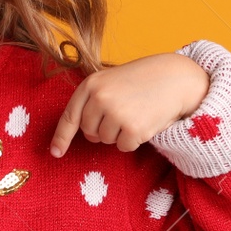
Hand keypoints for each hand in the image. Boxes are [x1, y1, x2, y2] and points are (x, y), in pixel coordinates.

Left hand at [49, 52, 209, 157]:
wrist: (175, 77)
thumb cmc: (142, 80)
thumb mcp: (111, 81)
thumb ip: (93, 100)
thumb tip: (82, 132)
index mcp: (91, 84)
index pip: (70, 116)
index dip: (61, 137)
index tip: (55, 153)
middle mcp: (100, 98)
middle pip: (89, 132)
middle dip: (102, 129)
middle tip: (123, 113)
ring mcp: (116, 114)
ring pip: (106, 140)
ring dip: (119, 134)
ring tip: (135, 113)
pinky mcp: (132, 129)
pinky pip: (123, 147)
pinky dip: (133, 140)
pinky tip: (144, 122)